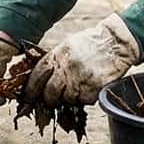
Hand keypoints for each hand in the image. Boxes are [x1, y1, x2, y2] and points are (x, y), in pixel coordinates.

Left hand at [24, 14, 143, 106]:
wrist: (115, 43)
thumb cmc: (91, 44)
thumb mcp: (68, 46)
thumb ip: (55, 61)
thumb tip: (40, 79)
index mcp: (58, 54)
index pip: (38, 74)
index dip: (31, 88)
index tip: (28, 96)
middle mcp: (67, 66)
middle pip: (50, 92)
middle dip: (49, 99)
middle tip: (51, 100)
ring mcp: (81, 78)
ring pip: (67, 99)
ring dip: (69, 98)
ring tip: (77, 88)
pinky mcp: (94, 87)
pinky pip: (83, 100)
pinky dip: (84, 98)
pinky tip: (89, 87)